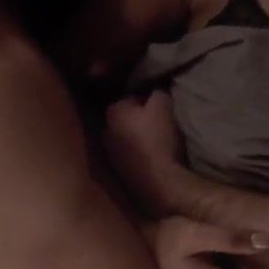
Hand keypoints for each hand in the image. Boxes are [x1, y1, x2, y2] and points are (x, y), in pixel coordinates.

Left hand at [104, 90, 182, 213]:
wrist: (160, 183)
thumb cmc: (160, 138)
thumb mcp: (164, 103)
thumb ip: (156, 89)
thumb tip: (154, 86)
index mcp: (112, 111)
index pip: (131, 94)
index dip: (148, 97)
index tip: (162, 103)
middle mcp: (104, 130)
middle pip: (126, 116)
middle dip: (140, 116)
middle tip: (161, 119)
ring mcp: (109, 153)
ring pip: (126, 135)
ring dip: (138, 135)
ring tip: (159, 139)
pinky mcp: (118, 171)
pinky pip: (129, 153)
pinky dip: (139, 151)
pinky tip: (153, 156)